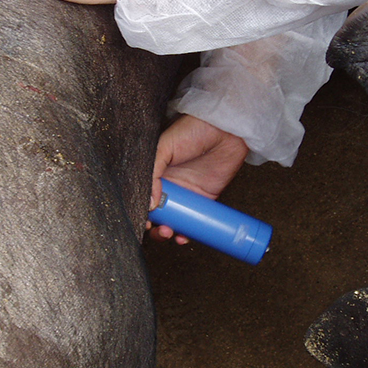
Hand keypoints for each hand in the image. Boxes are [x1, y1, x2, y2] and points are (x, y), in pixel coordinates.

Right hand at [148, 114, 248, 243]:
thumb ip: (153, 172)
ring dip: (169, 231)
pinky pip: (194, 220)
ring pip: (174, 219)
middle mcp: (169, 183)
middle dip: (155, 226)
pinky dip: (188, 232)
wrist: (226, 129)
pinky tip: (184, 237)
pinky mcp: (205, 198)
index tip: (143, 221)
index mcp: (155, 171)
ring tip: (170, 233)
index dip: (141, 210)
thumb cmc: (194, 129)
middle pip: (157, 212)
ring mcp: (187, 193)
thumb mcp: (165, 146)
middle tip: (159, 230)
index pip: (143, 195)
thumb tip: (149, 203)